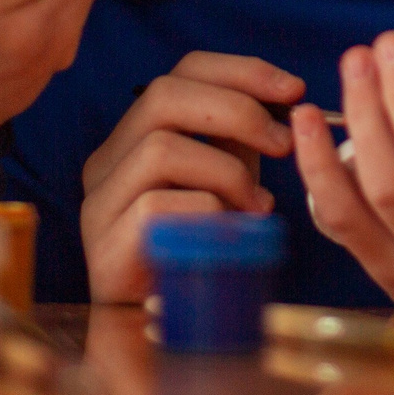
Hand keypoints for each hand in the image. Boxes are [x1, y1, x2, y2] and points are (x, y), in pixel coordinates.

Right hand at [79, 51, 302, 302]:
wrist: (161, 323)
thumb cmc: (199, 242)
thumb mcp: (226, 178)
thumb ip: (245, 139)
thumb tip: (290, 102)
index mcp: (135, 133)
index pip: (182, 71)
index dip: (241, 71)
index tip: (294, 88)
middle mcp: (108, 158)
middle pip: (164, 96)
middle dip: (238, 111)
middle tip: (283, 144)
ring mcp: (99, 200)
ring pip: (161, 148)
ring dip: (226, 172)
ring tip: (257, 206)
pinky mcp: (104, 244)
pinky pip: (158, 206)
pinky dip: (208, 213)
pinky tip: (230, 234)